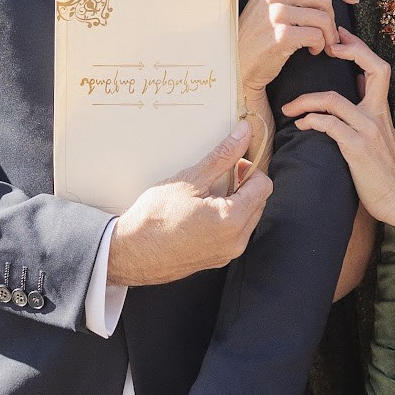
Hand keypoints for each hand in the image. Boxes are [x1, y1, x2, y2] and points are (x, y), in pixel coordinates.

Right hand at [105, 121, 271, 288]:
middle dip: (243, 186)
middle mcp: (236, 241)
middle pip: (258, 202)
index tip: (231, 164)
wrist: (131, 253)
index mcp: (233, 220)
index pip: (264, 186)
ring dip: (234, 202)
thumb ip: (222, 156)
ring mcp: (227, 253)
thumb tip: (244, 135)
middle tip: (215, 178)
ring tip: (204, 197)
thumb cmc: (155, 218)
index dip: (249, 169)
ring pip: (246, 218)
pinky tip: (200, 213)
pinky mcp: (217, 259)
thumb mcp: (190, 180)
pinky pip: (233, 233)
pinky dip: (225, 219)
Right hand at [238, 0, 357, 89]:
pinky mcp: (280, 35)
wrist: (238, 61)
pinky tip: (311, 51)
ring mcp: (275, 13)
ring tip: (320, 44)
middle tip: (326, 34)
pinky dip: (320, 45)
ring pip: (323, 18)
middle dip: (332, 19)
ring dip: (328, 35)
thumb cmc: (260, 30)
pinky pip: (317, 36)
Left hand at [283, 28, 394, 223]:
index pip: (379, 67)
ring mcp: (367, 130)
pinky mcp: (356, 147)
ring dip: (306, 100)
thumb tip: (354, 83)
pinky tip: (300, 125)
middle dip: (349, 50)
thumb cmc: (383, 166)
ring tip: (289, 108)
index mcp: (381, 108)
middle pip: (372, 68)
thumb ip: (367, 106)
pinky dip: (310, 121)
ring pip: (334, 100)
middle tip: (324, 48)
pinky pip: (328, 125)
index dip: (360, 48)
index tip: (339, 38)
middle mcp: (377, 114)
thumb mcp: (379, 131)